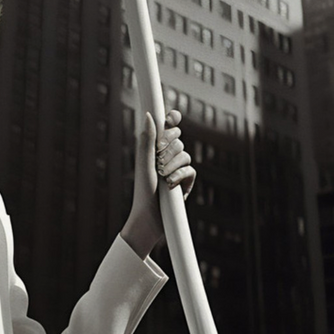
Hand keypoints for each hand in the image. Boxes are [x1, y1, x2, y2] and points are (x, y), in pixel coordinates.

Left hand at [120, 110, 195, 258]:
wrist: (149, 218)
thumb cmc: (142, 191)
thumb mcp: (144, 164)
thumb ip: (148, 140)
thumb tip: (149, 115)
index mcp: (154, 149)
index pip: (167, 128)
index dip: (172, 120)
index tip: (172, 118)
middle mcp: (167, 156)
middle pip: (177, 138)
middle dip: (169, 145)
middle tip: (158, 156)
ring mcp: (178, 168)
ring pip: (185, 153)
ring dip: (172, 164)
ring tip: (162, 176)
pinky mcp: (186, 182)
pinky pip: (191, 170)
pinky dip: (181, 175)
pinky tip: (171, 184)